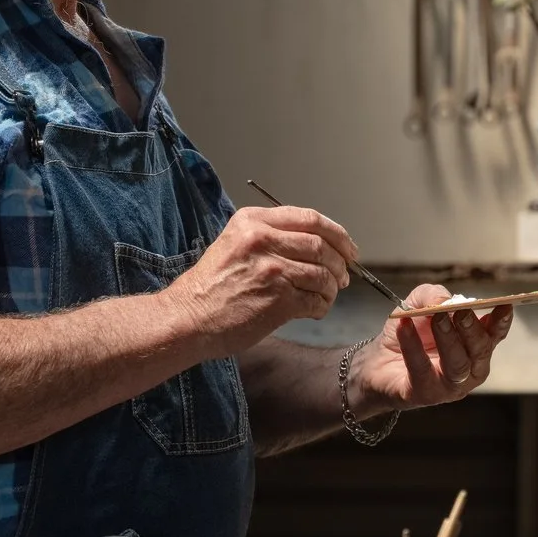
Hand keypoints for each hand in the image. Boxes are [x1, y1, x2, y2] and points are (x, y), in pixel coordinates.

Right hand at [167, 207, 357, 353]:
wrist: (189, 318)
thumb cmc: (212, 286)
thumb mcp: (235, 243)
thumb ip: (270, 236)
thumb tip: (318, 244)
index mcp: (253, 221)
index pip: (310, 218)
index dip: (337, 233)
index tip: (348, 248)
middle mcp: (262, 240)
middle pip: (321, 245)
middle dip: (340, 262)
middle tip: (344, 276)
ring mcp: (272, 269)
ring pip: (323, 273)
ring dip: (332, 287)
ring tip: (328, 295)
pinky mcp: (278, 299)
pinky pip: (316, 300)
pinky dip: (322, 306)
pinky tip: (315, 310)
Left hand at [349, 284, 512, 412]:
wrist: (377, 362)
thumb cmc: (408, 333)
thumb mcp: (419, 304)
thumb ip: (433, 295)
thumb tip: (445, 300)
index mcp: (474, 347)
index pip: (494, 335)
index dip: (501, 322)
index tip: (504, 305)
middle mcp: (469, 370)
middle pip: (480, 351)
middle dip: (472, 329)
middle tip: (460, 311)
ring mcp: (449, 386)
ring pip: (458, 365)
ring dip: (449, 339)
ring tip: (436, 318)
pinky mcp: (425, 395)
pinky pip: (422, 370)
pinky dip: (413, 347)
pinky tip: (404, 327)